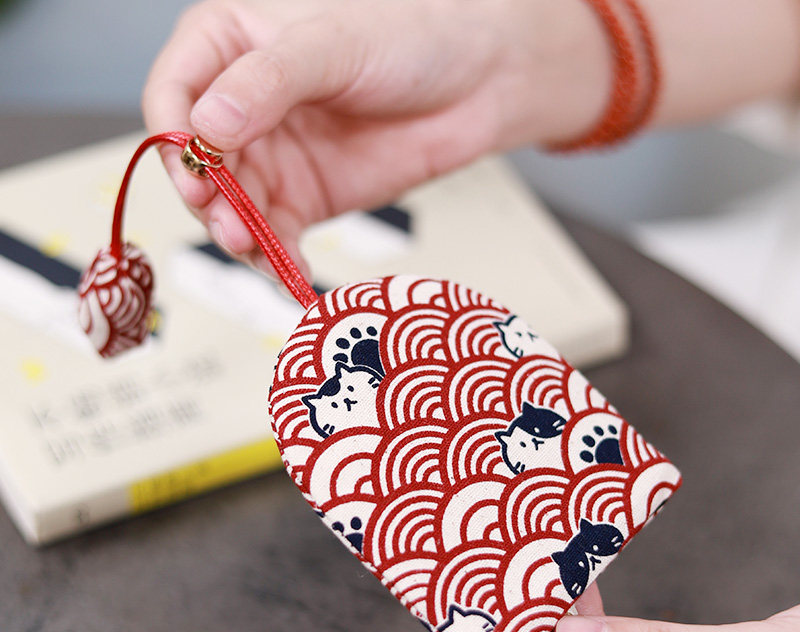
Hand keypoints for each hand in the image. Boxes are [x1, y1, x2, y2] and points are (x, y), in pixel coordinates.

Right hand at [142, 0, 608, 273]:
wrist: (477, 83)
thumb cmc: (410, 38)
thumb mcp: (333, 43)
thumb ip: (269, 82)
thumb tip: (207, 123)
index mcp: (229, 47)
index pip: (173, 93)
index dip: (174, 137)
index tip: (198, 170)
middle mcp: (241, 107)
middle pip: (196, 164)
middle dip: (208, 199)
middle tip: (229, 224)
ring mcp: (272, 158)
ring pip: (231, 208)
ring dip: (238, 235)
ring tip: (256, 248)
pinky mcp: (303, 200)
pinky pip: (275, 237)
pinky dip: (278, 258)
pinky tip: (292, 270)